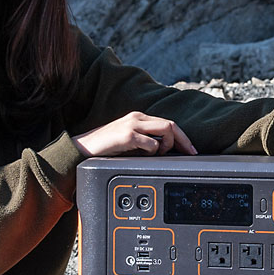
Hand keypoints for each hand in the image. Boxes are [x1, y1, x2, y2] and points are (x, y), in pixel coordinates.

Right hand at [73, 111, 196, 157]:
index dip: (182, 137)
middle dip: (184, 141)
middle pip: (171, 125)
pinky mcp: (128, 135)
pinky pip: (152, 143)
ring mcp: (133, 125)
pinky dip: (153, 152)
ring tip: (158, 155)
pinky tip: (143, 156)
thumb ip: (144, 141)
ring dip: (168, 146)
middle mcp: (137, 118)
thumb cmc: (104, 148)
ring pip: (166, 130)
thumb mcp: (128, 142)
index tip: (191, 149)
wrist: (82, 148)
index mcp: (139, 118)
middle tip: (190, 153)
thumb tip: (163, 151)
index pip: (167, 123)